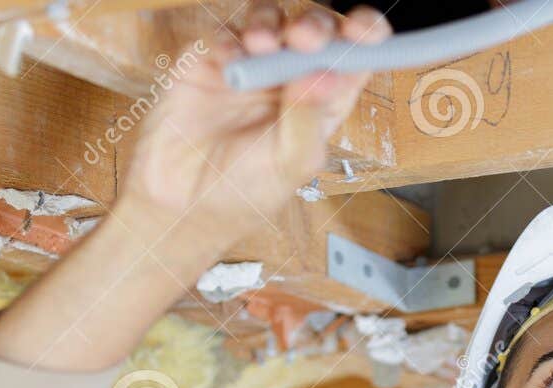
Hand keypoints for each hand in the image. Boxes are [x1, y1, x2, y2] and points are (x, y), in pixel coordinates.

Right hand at [116, 3, 391, 248]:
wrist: (186, 202)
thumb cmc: (247, 190)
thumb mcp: (290, 164)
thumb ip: (308, 120)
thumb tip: (325, 75)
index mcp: (323, 101)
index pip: (354, 58)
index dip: (365, 36)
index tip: (367, 30)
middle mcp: (291, 78)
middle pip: (314, 29)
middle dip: (315, 25)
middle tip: (305, 38)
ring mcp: (251, 66)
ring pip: (270, 20)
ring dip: (270, 23)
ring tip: (262, 44)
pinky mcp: (211, 61)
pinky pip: (225, 33)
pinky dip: (230, 39)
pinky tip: (229, 60)